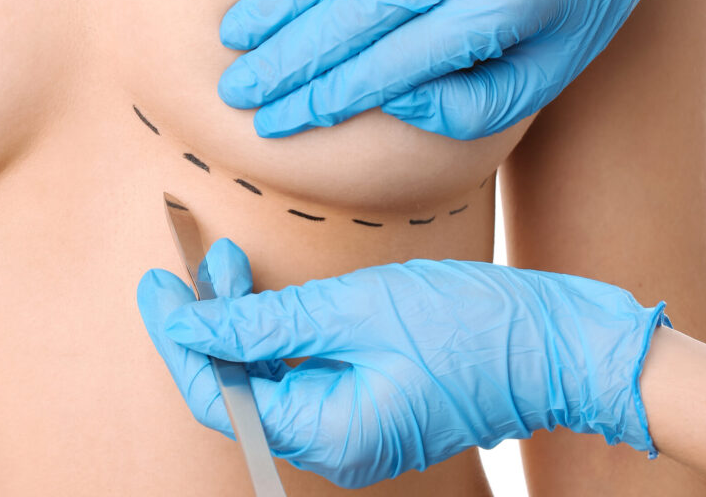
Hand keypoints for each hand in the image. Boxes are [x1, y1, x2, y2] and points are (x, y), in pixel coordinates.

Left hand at [157, 239, 670, 487]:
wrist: (549, 338)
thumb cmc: (464, 323)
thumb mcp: (354, 309)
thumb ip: (267, 323)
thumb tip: (191, 325)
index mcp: (328, 433)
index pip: (221, 395)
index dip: (179, 339)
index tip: (156, 287)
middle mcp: (334, 443)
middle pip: (243, 387)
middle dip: (213, 323)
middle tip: (204, 262)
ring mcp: (353, 424)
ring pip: (271, 376)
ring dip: (246, 323)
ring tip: (234, 265)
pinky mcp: (369, 400)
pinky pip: (305, 371)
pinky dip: (282, 332)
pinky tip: (275, 295)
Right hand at [217, 0, 705, 138]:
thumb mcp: (545, 74)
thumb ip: (466, 109)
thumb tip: (384, 100)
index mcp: (501, 8)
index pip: (387, 65)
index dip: (324, 98)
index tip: (276, 120)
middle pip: (352, 13)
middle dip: (286, 59)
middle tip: (236, 88)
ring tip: (237, 34)